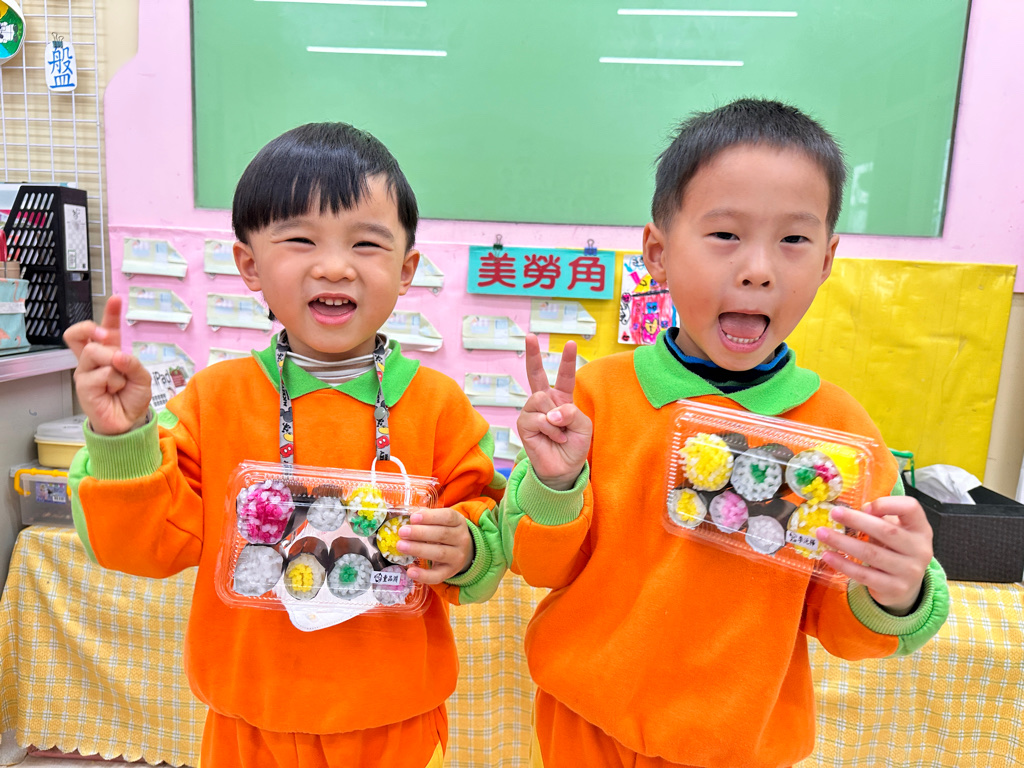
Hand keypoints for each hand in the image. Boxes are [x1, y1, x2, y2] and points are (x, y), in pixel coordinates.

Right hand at [63, 295, 151, 435]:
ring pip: (94, 353)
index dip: (109, 313)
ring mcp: (86, 372)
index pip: (105, 328)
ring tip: (119, 382)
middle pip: (82, 333)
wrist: (129, 422)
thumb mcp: (142, 377)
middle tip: (111, 339)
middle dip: (98, 331)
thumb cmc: (133, 398)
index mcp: (110, 351)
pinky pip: (101, 374)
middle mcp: (93, 360)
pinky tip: (113, 392)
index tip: (116, 299)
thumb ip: (133, 362)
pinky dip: (114, 382)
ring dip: (114, 366)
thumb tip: (117, 355)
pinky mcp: (83, 386)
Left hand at [398, 508, 474, 583]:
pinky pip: (437, 576)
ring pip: (439, 554)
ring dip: (418, 549)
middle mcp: (461, 539)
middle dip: (420, 533)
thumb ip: (428, 518)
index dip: (430, 517)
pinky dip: (423, 575)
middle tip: (402, 532)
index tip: (413, 518)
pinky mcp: (450, 572)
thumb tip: (410, 517)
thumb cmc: (446, 532)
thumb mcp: (442, 521)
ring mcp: (457, 557)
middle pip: (442, 535)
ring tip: (400, 546)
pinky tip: (410, 571)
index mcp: (459, 522)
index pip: (448, 517)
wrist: (462, 552)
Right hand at [517, 334, 592, 489]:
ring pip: (541, 398)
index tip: (569, 343)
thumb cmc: (574, 446)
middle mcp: (544, 402)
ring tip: (559, 433)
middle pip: (535, 374)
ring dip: (555, 419)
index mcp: (561, 399)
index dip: (566, 360)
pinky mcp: (524, 423)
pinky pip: (538, 417)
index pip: (563, 376)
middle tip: (529, 336)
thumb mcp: (583, 426)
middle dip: (533, 354)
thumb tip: (551, 413)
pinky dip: (549, 429)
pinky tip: (552, 437)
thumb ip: (571, 413)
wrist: (564, 468)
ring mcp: (532, 411)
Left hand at [817, 497, 933, 614]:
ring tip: (822, 534)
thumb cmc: (895, 549)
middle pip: (887, 531)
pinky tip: (827, 555)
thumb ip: (881, 518)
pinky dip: (843, 564)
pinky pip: (864, 574)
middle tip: (833, 513)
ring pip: (871, 553)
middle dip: (856, 520)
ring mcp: (909, 571)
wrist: (906, 587)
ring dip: (842, 542)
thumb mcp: (895, 531)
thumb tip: (858, 510)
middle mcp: (920, 549)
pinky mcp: (894, 588)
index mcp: (921, 529)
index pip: (911, 508)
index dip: (887, 504)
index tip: (865, 505)